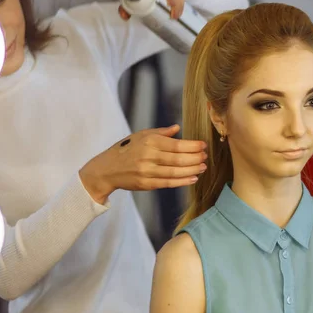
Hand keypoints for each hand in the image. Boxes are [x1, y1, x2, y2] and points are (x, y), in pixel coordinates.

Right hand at [79, 125, 206, 203]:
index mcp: (149, 141)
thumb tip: (177, 128)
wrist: (107, 169)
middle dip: (195, 158)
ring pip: (175, 172)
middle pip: (178, 159)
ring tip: (203, 167)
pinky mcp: (146, 184)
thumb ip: (160, 133)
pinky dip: (182, 181)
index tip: (203, 145)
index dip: (192, 146)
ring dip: (192, 170)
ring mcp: (147, 171)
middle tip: (206, 156)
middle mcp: (148, 156)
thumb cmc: (126, 149)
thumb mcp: (141, 135)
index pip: (176, 144)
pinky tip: (193, 178)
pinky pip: (168, 183)